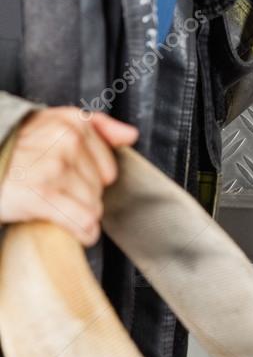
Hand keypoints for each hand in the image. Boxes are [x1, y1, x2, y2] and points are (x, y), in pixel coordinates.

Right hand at [0, 109, 137, 246]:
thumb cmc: (16, 150)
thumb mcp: (54, 123)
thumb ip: (98, 127)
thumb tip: (131, 136)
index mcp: (74, 123)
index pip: (109, 168)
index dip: (91, 181)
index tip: (72, 184)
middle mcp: (69, 141)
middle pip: (101, 189)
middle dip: (83, 199)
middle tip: (59, 197)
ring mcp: (57, 167)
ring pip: (94, 207)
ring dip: (80, 217)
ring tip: (58, 211)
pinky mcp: (44, 194)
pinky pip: (83, 222)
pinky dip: (83, 233)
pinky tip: (75, 232)